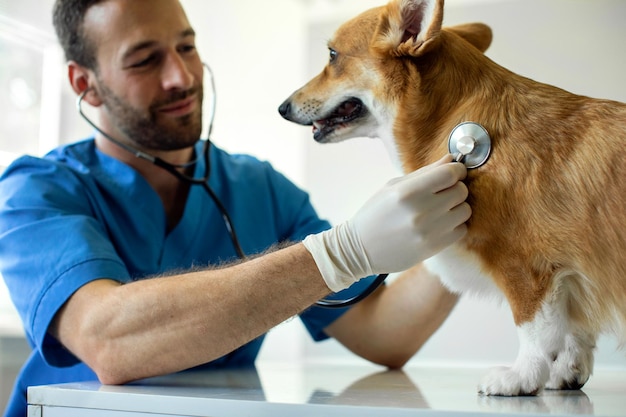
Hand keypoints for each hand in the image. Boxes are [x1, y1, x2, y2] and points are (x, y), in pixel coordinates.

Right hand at [303, 155, 470, 291]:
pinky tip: (439, 224)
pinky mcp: (435, 247)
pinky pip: (461, 230)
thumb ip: (425, 172)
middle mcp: (421, 211)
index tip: (452, 172)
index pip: (450, 173)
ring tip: (440, 209)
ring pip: (465, 210)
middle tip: (442, 192)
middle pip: (461, 191)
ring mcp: (429, 231)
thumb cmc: (376, 213)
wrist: (361, 249)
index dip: (456, 170)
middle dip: (455, 188)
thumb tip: (452, 159)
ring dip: (456, 207)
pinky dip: (454, 225)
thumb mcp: (393, 186)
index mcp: (408, 191)